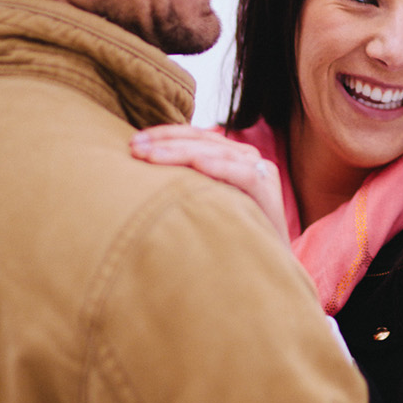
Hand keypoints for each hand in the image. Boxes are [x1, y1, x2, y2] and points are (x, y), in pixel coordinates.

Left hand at [130, 125, 285, 244]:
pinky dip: (219, 167)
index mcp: (231, 157)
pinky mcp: (269, 192)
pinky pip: (244, 174)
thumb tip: (140, 168)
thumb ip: (184, 182)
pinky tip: (194, 164)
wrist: (261, 267)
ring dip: (182, 152)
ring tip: (150, 156)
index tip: (133, 142)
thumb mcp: (200, 202)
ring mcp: (261, 173)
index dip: (164, 134)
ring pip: (219, 152)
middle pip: (204, 140)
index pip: (196, 136)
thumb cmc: (223, 238)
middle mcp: (247, 160)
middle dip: (166, 141)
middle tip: (134, 147)